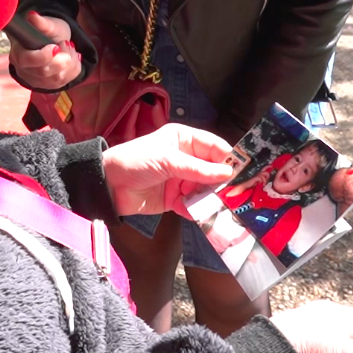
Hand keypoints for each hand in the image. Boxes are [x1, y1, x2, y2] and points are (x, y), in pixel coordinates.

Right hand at [8, 12, 81, 89]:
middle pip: (44, 72)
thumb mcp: (47, 24)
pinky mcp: (50, 86)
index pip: (27, 61)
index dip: (43, 56)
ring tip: (69, 47)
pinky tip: (72, 57)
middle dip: (61, 58)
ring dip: (70, 61)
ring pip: (58, 78)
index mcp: (18, 54)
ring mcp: (38, 81)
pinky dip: (74, 67)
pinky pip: (68, 80)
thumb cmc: (48, 32)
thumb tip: (32, 15)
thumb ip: (41, 23)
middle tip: (67, 43)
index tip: (56, 46)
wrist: (55, 41)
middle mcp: (25, 71)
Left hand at [102, 124, 234, 216]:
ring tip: (218, 207)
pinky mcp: (175, 199)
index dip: (228, 158)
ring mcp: (182, 179)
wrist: (108, 186)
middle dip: (222, 182)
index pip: (214, 147)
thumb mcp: (167, 160)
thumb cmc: (135, 162)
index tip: (244, 172)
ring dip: (211, 198)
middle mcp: (186, 158)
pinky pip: (193, 205)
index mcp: (184, 139)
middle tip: (236, 194)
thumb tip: (227, 173)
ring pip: (206, 189)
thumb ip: (197, 168)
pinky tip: (196, 213)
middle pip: (213, 170)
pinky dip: (196, 210)